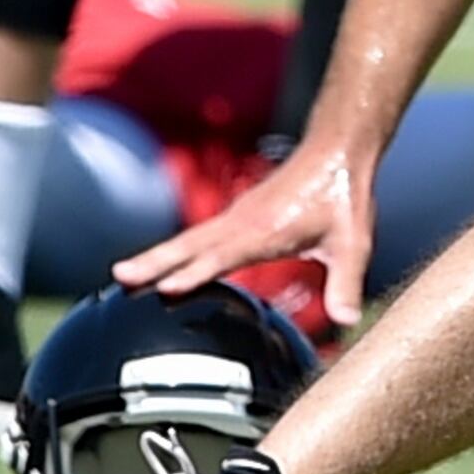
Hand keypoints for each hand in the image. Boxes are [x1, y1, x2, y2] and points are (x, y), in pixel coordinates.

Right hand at [114, 135, 380, 330]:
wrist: (337, 152)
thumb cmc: (345, 196)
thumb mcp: (353, 244)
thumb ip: (347, 284)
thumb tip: (347, 321)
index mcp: (268, 229)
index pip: (225, 254)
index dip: (197, 271)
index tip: (167, 287)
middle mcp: (244, 221)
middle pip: (192, 244)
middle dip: (156, 261)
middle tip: (120, 277)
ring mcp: (238, 216)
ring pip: (191, 239)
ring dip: (157, 255)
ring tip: (123, 275)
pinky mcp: (239, 216)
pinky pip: (200, 236)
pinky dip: (176, 249)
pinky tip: (161, 265)